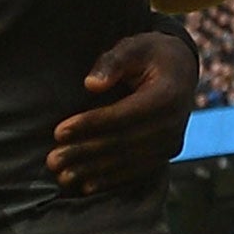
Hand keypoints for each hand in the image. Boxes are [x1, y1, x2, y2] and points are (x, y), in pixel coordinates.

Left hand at [48, 29, 198, 194]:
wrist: (181, 71)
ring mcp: (172, 142)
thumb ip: (112, 62)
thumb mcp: (133, 47)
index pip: (123, 115)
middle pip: (123, 143)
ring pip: (128, 162)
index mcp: (167, 95)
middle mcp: (174, 123)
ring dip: (94, 171)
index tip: (59, 132)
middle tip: (52, 161)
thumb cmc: (149, 55)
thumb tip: (91, 85)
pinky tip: (86, 186)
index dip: (90, 125)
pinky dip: (111, 180)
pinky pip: (137, 171)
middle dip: (85, 153)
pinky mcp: (167, 154)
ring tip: (62, 176)